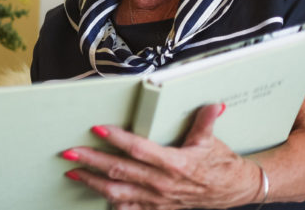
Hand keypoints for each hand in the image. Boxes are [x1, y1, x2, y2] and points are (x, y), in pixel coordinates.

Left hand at [61, 104, 261, 208]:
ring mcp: (158, 200)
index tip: (97, 128)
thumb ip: (206, 122)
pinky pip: (130, 209)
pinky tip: (94, 194)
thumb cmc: (221, 164)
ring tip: (73, 172)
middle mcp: (162, 183)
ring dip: (93, 182)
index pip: (139, 149)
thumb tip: (213, 104)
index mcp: (174, 163)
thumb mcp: (212, 141)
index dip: (117, 138)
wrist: (234, 191)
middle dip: (92, 160)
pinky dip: (111, 203)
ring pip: (118, 192)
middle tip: (70, 152)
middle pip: (120, 170)